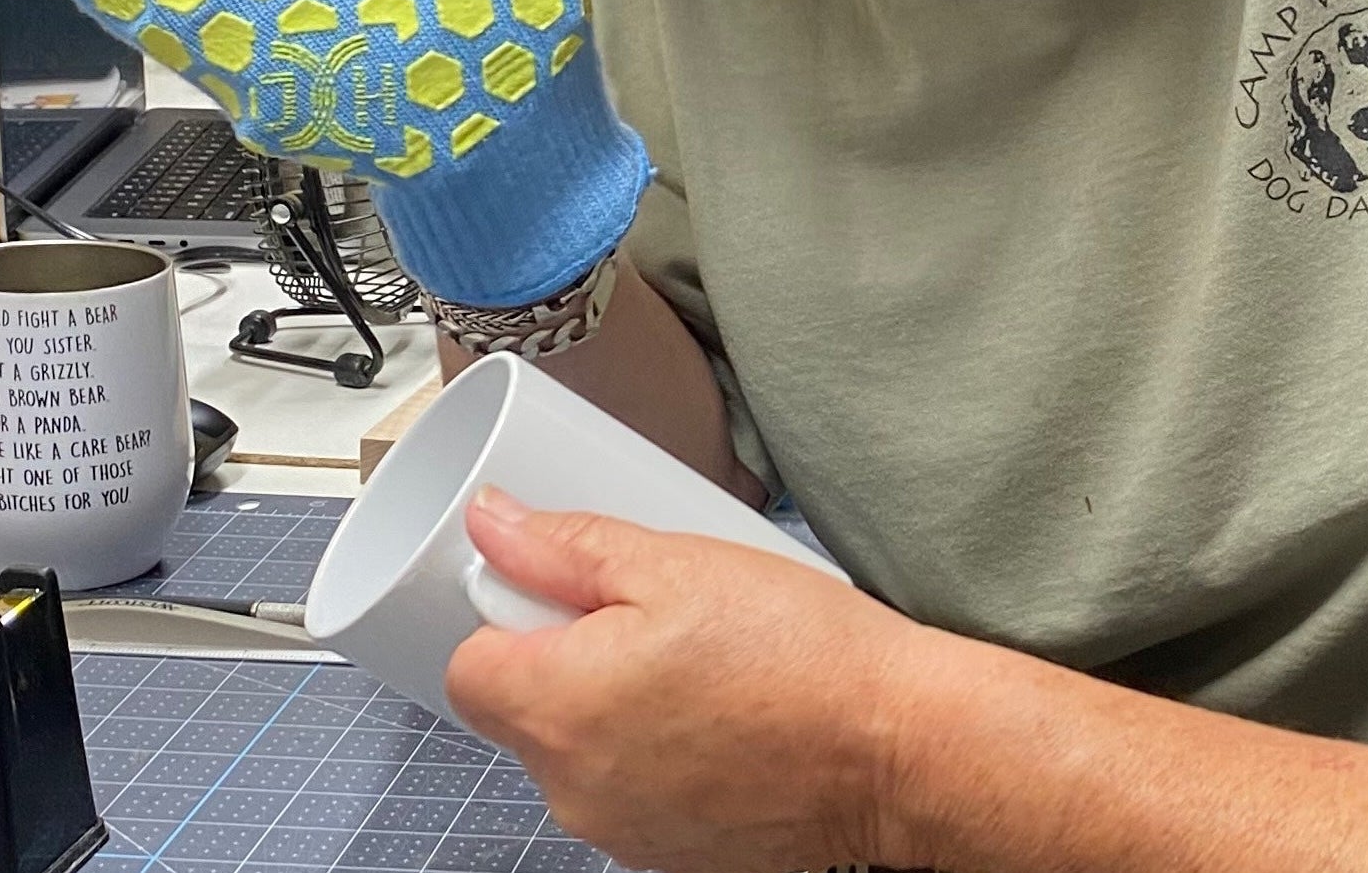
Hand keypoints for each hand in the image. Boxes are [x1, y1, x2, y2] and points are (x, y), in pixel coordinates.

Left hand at [448, 490, 926, 872]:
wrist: (896, 746)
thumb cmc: (800, 655)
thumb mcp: (680, 562)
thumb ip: (569, 546)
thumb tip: (492, 527)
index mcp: (558, 708)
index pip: (471, 664)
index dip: (515, 617)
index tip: (572, 594)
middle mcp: (572, 788)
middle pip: (526, 712)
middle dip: (573, 661)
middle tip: (661, 619)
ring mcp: (620, 833)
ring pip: (583, 755)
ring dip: (620, 712)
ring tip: (709, 670)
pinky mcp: (668, 857)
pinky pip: (634, 793)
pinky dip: (665, 758)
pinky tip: (730, 720)